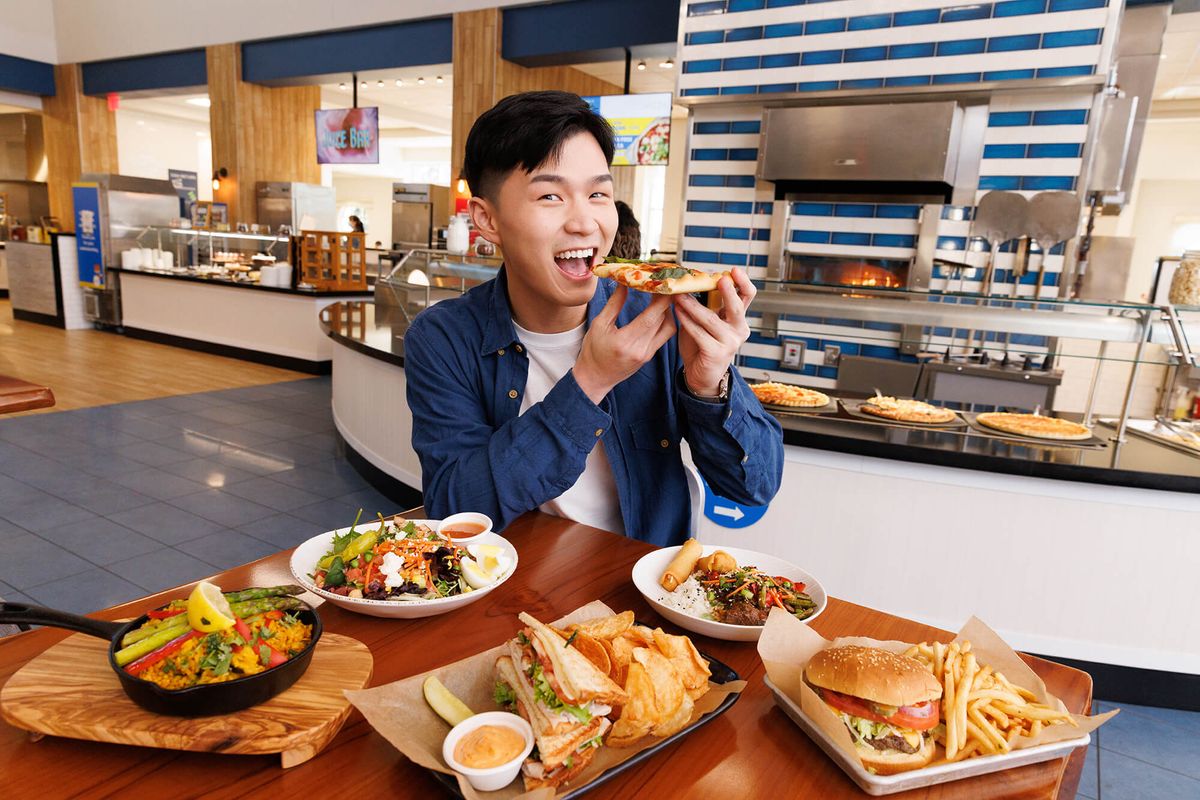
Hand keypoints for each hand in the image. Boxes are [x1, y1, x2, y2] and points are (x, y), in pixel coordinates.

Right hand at [574, 286, 676, 403]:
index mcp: (625, 342)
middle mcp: (641, 349)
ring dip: (668, 311)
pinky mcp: (650, 355)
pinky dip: (664, 320)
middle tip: (661, 284)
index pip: (650, 318)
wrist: (595, 378)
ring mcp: (648, 354)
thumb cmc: (593, 351)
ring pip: (668, 328)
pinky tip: (659, 311)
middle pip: (662, 320)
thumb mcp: (599, 324)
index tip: (663, 284)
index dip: (660, 300)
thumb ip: (614, 304)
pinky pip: (664, 335)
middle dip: (665, 300)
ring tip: (661, 297)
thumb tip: (624, 283)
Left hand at [673, 267, 755, 395]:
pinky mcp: (716, 353)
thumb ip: (706, 306)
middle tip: (721, 278)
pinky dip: (686, 321)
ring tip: (680, 295)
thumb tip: (693, 282)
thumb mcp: (706, 322)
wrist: (701, 375)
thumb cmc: (702, 346)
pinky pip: (699, 333)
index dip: (743, 283)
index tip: (734, 270)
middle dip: (729, 291)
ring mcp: (730, 342)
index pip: (747, 297)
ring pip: (711, 319)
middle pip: (737, 306)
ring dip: (693, 305)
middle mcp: (738, 330)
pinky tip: (677, 311)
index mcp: (738, 319)